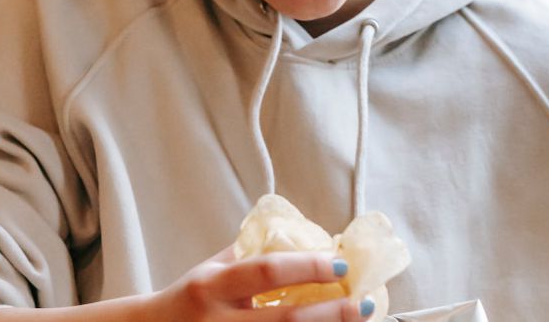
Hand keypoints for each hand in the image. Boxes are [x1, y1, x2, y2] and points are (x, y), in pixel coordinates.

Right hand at [0, 245, 374, 321]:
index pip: (266, 272)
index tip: (341, 262)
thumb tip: (293, 235)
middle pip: (286, 321)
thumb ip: (246, 254)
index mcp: (212, 288)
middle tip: (366, 302)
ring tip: (360, 320)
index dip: (307, 266)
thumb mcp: (208, 271)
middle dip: (333, 313)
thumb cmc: (181, 301)